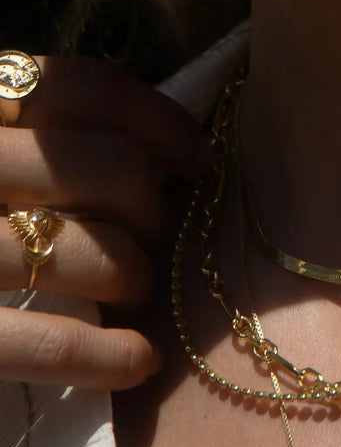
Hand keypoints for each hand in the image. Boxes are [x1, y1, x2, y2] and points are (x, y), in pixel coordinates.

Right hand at [0, 56, 210, 390]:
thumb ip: (34, 130)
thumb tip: (157, 147)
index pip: (80, 86)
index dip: (160, 119)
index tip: (199, 159)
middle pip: (102, 166)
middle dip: (153, 204)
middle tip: (158, 230)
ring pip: (82, 250)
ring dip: (134, 274)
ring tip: (136, 288)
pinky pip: (42, 342)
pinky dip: (105, 355)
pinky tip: (137, 360)